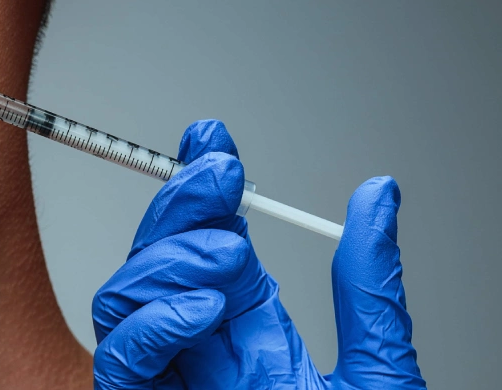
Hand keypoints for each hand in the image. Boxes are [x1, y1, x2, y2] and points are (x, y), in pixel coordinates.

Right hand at [92, 120, 424, 388]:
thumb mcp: (380, 374)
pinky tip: (199, 307)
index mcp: (254, 335)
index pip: (210, 243)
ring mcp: (174, 386)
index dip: (203, 186)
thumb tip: (379, 196)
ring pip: (122, 300)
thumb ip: (370, 289)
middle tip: (222, 173)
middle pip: (158, 260)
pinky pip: (122, 367)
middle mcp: (204, 355)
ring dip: (166, 260)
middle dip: (180, 205)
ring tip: (228, 258)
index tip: (215, 137)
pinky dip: (151, 328)